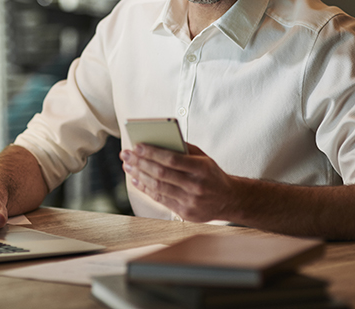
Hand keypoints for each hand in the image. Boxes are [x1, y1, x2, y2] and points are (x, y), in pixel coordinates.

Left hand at [119, 143, 235, 222]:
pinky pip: (160, 199)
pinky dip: (145, 189)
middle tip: (126, 154)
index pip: (172, 159)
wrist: (228, 200)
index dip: (152, 152)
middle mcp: (196, 186)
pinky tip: (136, 179)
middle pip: (161, 174)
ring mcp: (190, 201)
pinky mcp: (185, 213)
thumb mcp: (203, 158)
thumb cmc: (211, 174)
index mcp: (202, 168)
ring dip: (139, 175)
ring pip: (158, 187)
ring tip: (128, 165)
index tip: (136, 146)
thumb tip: (157, 141)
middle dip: (140, 162)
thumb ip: (184, 149)